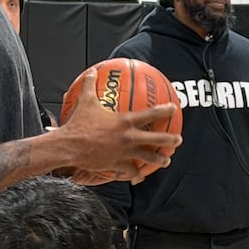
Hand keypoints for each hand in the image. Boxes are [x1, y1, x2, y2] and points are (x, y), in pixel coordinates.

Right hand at [58, 69, 181, 183]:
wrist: (70, 146)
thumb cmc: (78, 123)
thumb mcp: (85, 101)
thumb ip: (90, 85)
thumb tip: (90, 72)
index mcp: (125, 121)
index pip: (150, 114)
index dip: (164, 110)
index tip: (173, 108)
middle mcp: (129, 138)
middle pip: (156, 139)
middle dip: (170, 139)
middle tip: (179, 139)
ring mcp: (124, 153)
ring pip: (147, 158)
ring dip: (159, 160)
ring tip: (166, 161)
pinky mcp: (116, 165)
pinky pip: (130, 171)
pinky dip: (135, 174)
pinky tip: (139, 177)